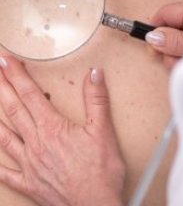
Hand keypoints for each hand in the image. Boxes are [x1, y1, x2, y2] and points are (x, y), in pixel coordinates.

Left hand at [0, 56, 124, 205]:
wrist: (94, 205)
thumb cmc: (100, 170)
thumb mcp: (103, 130)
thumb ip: (97, 99)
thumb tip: (94, 74)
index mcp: (52, 128)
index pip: (30, 95)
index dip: (16, 75)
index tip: (6, 60)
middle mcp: (36, 143)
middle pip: (13, 110)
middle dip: (2, 87)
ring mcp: (29, 164)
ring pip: (5, 135)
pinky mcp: (29, 182)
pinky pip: (5, 171)